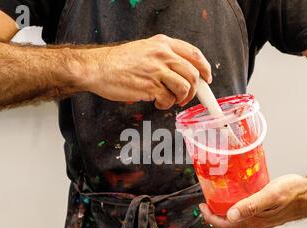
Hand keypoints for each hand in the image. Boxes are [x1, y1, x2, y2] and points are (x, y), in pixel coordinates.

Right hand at [81, 34, 211, 109]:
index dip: (205, 68)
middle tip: (186, 97)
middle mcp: (162, 55)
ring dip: (181, 99)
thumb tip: (183, 74)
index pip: (194, 54)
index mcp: (163, 44)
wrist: (99, 68)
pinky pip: (168, 99)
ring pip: (184, 87)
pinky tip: (157, 102)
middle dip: (193, 90)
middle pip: (193, 74)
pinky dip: (166, 104)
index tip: (207, 79)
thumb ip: (164, 57)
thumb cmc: (119, 62)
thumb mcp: (145, 50)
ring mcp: (157, 70)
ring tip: (170, 100)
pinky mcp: (150, 87)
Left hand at [200, 174, 306, 227]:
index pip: (225, 225)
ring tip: (220, 195)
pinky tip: (239, 193)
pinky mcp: (268, 212)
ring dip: (227, 209)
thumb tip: (230, 215)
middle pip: (230, 222)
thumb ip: (250, 206)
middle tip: (208, 199)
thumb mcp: (271, 195)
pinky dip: (238, 205)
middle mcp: (258, 222)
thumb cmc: (295, 192)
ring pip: (239, 217)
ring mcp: (263, 218)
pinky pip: (248, 211)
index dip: (211, 217)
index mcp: (255, 221)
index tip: (202, 205)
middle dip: (216, 213)